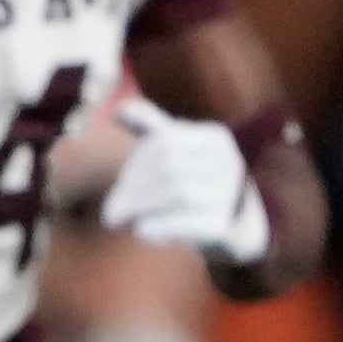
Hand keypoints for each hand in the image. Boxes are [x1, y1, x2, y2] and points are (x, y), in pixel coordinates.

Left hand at [98, 98, 272, 267]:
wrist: (230, 227)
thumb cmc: (193, 181)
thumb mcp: (174, 149)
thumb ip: (149, 126)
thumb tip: (119, 111)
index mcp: (215, 137)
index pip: (165, 141)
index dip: (137, 163)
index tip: (121, 183)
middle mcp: (228, 162)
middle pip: (169, 167)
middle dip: (133, 189)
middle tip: (111, 210)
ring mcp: (228, 193)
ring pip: (178, 192)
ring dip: (140, 207)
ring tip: (120, 220)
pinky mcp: (221, 224)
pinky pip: (184, 222)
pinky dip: (157, 226)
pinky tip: (140, 230)